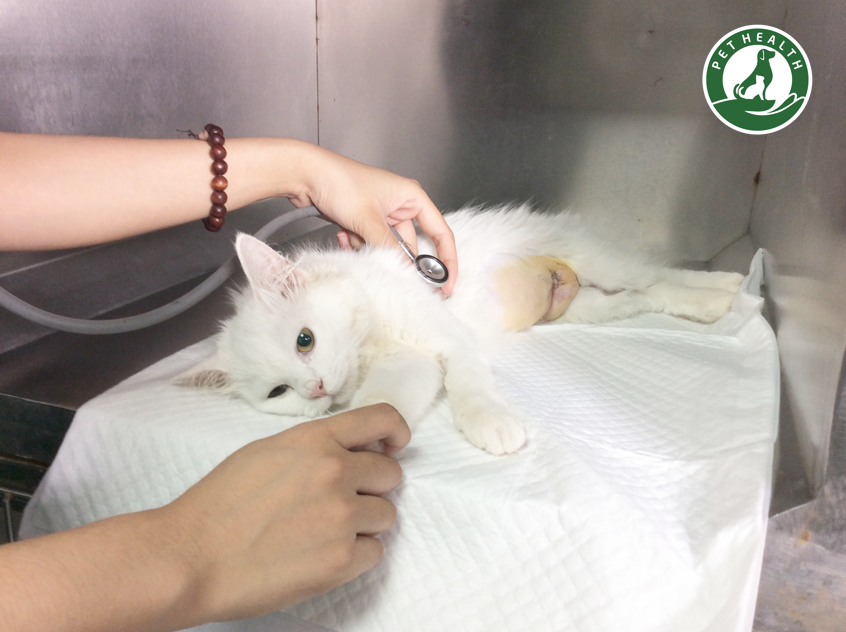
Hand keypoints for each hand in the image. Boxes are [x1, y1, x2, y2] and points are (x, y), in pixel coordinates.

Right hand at [162, 403, 409, 623]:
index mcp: (314, 440)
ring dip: (365, 523)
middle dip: (372, 487)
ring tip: (325, 533)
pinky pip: (375, 552)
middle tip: (342, 502)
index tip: (395, 444)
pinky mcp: (342, 559)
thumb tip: (349, 454)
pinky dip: (356, 556)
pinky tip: (323, 555)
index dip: (396, 431)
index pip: (381, 418)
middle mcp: (335, 472)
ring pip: (387, 515)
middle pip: (390, 473)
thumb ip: (314, 448)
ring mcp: (342, 516)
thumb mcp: (267, 452)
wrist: (192, 557)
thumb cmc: (219, 505)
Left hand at [288, 144, 457, 295]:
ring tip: (353, 237)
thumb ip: (389, 248)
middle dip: (398, 258)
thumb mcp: (368, 220)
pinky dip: (358, 244)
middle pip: (412, 244)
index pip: (440, 233)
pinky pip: (370, 243)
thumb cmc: (339, 182)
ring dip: (370, 249)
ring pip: (387, 247)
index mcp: (412, 196)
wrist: (304, 174)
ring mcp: (382, 214)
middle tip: (397, 276)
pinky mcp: (364, 220)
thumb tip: (406, 272)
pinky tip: (343, 234)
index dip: (446, 260)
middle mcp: (401, 204)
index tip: (446, 284)